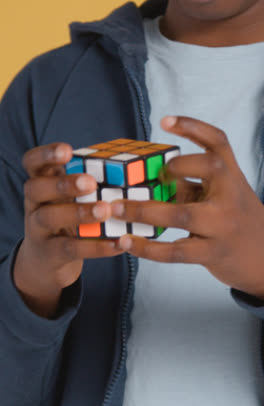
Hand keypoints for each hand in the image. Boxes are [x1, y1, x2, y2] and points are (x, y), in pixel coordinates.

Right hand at [14, 142, 123, 316]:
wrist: (45, 262)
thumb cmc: (65, 218)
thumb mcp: (68, 197)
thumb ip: (85, 182)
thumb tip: (127, 169)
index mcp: (40, 183)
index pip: (32, 162)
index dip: (46, 154)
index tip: (67, 151)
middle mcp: (34, 204)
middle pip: (36, 188)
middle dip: (63, 184)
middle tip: (90, 182)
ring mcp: (38, 229)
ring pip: (50, 217)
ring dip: (78, 213)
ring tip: (104, 210)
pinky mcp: (50, 253)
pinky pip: (71, 248)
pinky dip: (95, 246)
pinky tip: (117, 243)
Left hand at [112, 116, 263, 298]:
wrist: (262, 256)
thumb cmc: (233, 218)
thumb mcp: (221, 194)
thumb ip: (192, 183)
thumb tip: (148, 177)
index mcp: (231, 176)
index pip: (219, 142)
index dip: (193, 127)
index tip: (165, 121)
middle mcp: (230, 195)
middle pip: (206, 168)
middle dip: (171, 168)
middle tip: (139, 175)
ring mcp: (222, 225)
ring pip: (182, 215)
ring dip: (144, 212)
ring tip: (116, 209)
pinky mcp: (212, 253)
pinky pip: (176, 252)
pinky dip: (148, 248)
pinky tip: (128, 243)